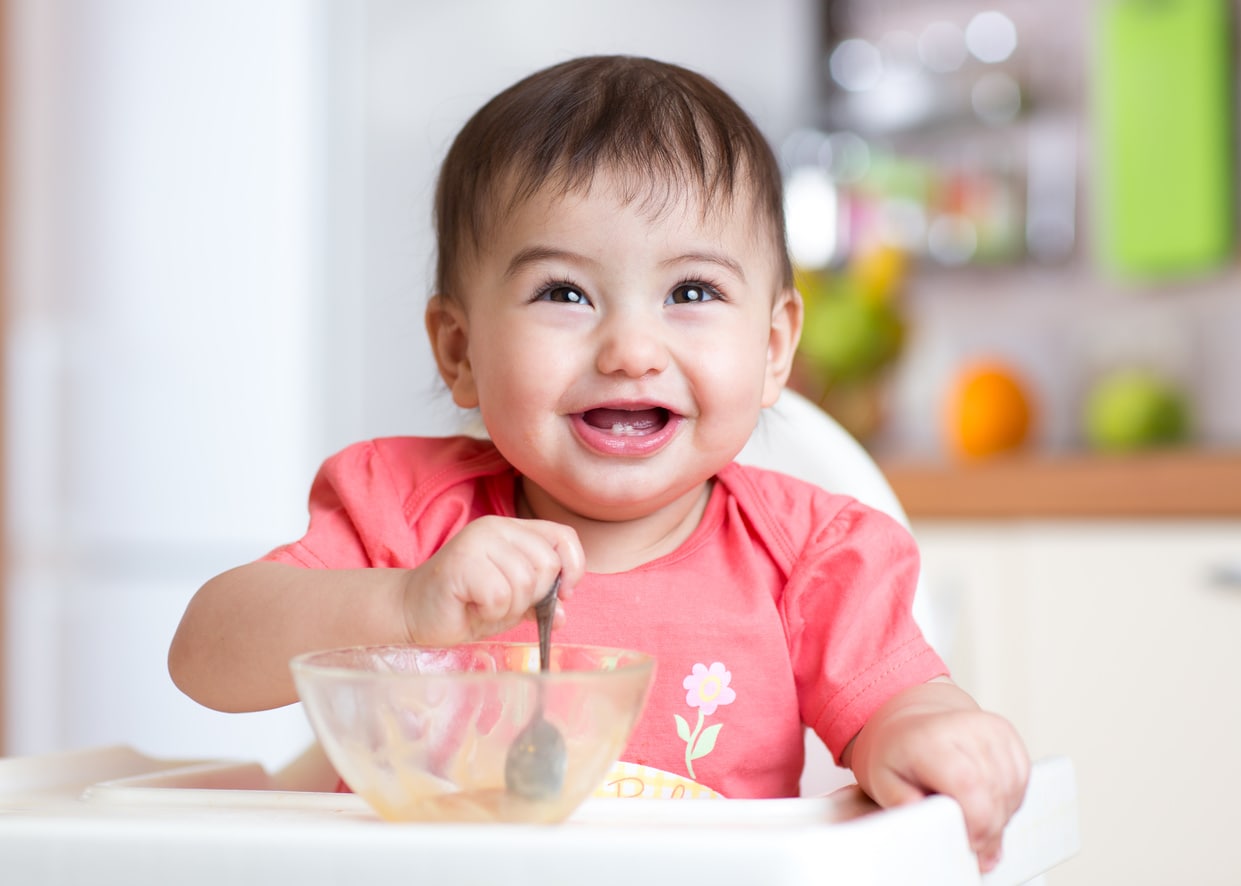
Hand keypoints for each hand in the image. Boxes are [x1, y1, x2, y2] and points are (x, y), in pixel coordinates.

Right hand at [401, 515, 584, 646]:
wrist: (413, 613)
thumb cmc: (465, 606)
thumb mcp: (512, 603)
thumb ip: (539, 602)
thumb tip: (563, 614)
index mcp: (513, 530)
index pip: (564, 537)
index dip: (573, 567)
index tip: (563, 593)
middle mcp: (496, 528)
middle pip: (547, 564)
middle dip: (534, 597)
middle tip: (505, 604)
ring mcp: (477, 542)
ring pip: (525, 583)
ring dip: (509, 608)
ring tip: (484, 605)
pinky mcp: (461, 563)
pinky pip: (500, 596)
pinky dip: (490, 613)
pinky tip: (471, 607)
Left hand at [846, 682, 1029, 872]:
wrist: (914, 723)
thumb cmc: (900, 753)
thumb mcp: (883, 780)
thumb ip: (901, 801)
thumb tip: (921, 816)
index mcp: (930, 739)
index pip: (968, 784)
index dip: (977, 821)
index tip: (970, 843)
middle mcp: (963, 727)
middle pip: (994, 792)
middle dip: (988, 828)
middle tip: (973, 844)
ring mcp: (988, 727)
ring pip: (1011, 789)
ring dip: (999, 815)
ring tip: (974, 819)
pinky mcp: (1006, 732)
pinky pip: (1021, 779)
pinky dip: (1009, 799)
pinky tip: (987, 802)